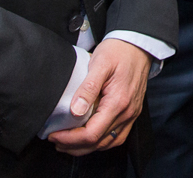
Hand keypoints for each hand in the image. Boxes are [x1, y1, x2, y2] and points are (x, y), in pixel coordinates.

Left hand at [48, 39, 151, 155]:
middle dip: (73, 146)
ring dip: (85, 147)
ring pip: (107, 143)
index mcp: (118, 102)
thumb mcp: (100, 63)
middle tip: (55, 140)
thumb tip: (75, 111)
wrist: (139, 44)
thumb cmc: (118, 51)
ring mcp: (131, 114)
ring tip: (67, 142)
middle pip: (98, 143)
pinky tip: (89, 138)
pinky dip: (100, 142)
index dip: (69, 139)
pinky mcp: (131, 113)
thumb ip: (87, 88)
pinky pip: (116, 137)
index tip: (53, 135)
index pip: (91, 133)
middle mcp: (127, 113)